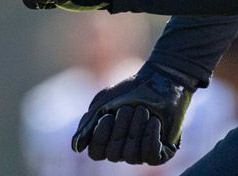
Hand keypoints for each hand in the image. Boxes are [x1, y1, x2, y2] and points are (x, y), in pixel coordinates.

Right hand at [71, 64, 195, 164]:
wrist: (160, 80)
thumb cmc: (130, 91)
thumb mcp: (103, 103)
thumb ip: (88, 124)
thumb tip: (76, 147)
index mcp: (108, 141)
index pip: (96, 153)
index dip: (101, 136)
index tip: (109, 115)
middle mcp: (123, 150)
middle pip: (114, 154)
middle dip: (122, 126)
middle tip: (130, 108)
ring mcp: (142, 154)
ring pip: (133, 156)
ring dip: (137, 127)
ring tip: (144, 110)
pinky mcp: (161, 153)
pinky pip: (151, 156)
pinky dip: (151, 135)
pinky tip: (155, 121)